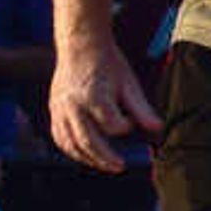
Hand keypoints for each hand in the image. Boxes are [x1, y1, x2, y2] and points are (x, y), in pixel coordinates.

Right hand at [47, 41, 161, 169]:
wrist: (81, 45)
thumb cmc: (108, 62)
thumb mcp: (129, 83)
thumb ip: (141, 108)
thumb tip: (157, 128)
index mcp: (93, 97)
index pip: (112, 125)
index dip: (125, 127)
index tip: (132, 123)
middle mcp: (73, 105)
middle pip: (88, 142)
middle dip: (105, 158)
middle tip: (121, 166)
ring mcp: (60, 108)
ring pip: (70, 144)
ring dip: (87, 159)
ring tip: (105, 164)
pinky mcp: (54, 109)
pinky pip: (59, 136)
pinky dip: (70, 149)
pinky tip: (84, 155)